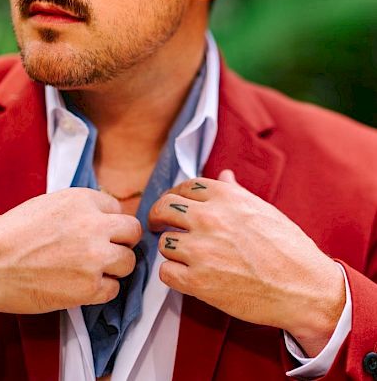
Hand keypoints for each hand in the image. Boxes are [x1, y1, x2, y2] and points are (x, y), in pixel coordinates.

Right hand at [0, 188, 141, 328]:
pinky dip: (102, 290)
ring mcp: (94, 257)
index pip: (118, 209)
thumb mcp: (50, 204)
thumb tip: (104, 217)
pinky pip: (114, 289)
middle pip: (132, 232)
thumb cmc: (13, 233)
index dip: (108, 223)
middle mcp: (94, 225)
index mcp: (83, 200)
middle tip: (107, 250)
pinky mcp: (89, 287)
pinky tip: (81, 286)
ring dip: (114, 267)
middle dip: (122, 241)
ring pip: (128, 262)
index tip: (97, 233)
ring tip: (91, 270)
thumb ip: (81, 208)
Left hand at [149, 170, 344, 356]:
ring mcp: (201, 250)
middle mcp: (208, 218)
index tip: (171, 205)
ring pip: (163, 242)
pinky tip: (186, 276)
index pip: (182, 188)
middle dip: (158, 216)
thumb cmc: (289, 247)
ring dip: (171, 250)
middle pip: (163, 208)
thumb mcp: (263, 209)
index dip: (173, 196)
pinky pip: (166, 272)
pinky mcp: (198, 282)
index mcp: (224, 197)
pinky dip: (173, 275)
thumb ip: (235, 192)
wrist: (305, 288)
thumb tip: (224, 175)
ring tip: (184, 256)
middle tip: (158, 225)